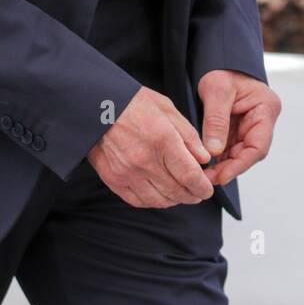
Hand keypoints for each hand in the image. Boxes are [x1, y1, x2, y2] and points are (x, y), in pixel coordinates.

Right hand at [87, 86, 214, 208]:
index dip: (203, 187)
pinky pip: (138, 201)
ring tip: (180, 194)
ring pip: (158, 200)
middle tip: (198, 193)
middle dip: (192, 195)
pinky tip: (159, 195)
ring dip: (174, 200)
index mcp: (162, 140)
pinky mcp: (113, 179)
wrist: (96, 105)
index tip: (208, 189)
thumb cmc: (133, 102)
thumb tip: (203, 159)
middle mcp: (145, 160)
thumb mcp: (167, 109)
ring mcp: (127, 172)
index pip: (189, 176)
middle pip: (176, 191)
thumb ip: (188, 136)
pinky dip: (153, 202)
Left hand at [197, 70, 280, 186]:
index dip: (240, 164)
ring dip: (223, 165)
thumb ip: (216, 120)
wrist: (219, 61)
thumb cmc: (222, 69)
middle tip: (208, 179)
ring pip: (240, 153)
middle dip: (229, 167)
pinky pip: (231, 148)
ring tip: (204, 174)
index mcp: (266, 108)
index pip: (258, 145)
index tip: (222, 176)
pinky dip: (219, 157)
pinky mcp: (239, 128)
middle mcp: (262, 120)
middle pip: (250, 153)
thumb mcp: (217, 91)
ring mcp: (251, 125)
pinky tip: (206, 164)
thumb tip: (214, 151)